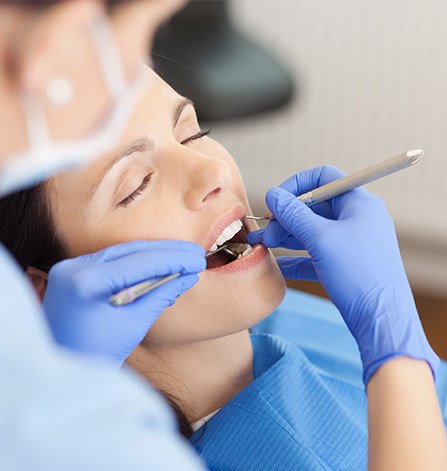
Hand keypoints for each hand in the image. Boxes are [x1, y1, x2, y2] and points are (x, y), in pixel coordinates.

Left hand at [43, 240, 204, 366]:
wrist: (61, 369)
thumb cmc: (96, 355)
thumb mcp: (134, 325)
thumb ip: (161, 295)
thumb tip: (188, 276)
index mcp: (87, 283)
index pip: (140, 262)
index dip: (174, 259)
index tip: (198, 259)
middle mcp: (74, 268)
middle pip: (131, 250)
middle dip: (167, 252)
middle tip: (195, 253)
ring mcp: (70, 267)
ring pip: (122, 252)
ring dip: (154, 255)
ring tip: (183, 257)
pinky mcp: (72, 271)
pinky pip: (111, 261)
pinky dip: (137, 263)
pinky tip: (159, 265)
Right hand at [247, 166, 438, 383]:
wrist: (381, 320)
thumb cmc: (358, 274)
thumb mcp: (321, 239)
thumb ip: (294, 214)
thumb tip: (272, 195)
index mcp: (358, 204)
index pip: (324, 178)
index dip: (296, 185)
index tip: (276, 200)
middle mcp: (356, 219)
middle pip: (314, 207)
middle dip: (285, 217)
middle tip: (264, 232)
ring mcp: (351, 243)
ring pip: (312, 231)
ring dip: (286, 237)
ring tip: (261, 245)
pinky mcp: (345, 264)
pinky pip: (316, 254)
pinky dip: (296, 258)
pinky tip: (278, 265)